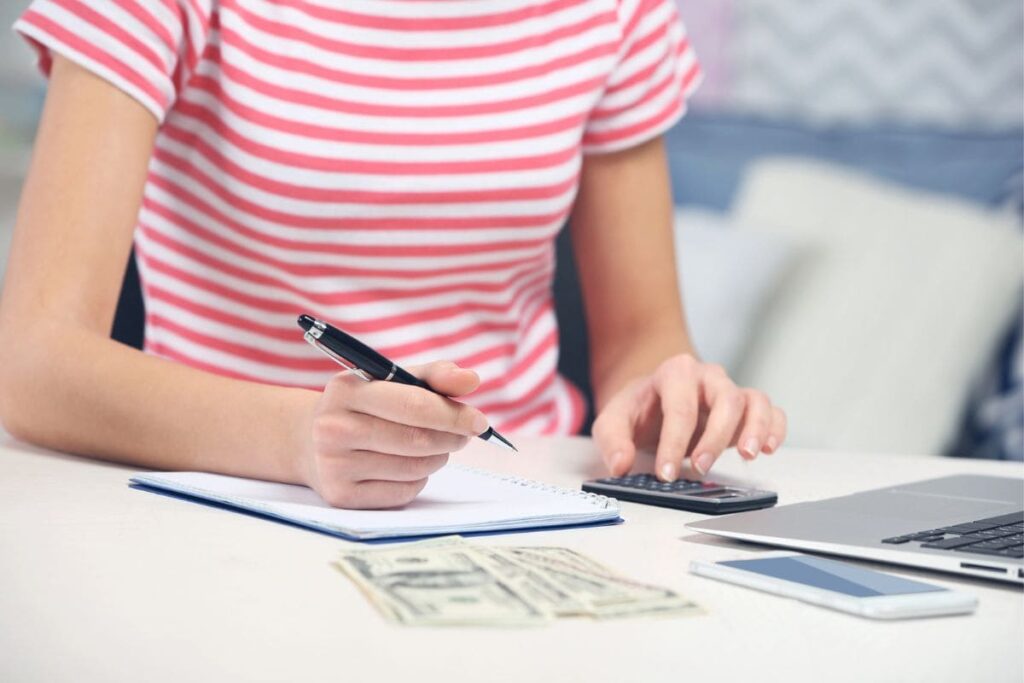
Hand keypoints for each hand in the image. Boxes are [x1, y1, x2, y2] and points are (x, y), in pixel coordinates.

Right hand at [299, 361, 486, 508]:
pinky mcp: (341, 496)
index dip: (453, 414)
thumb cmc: (364, 406)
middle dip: (451, 437)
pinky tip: (409, 466)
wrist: (309, 440)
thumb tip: (472, 380)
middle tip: (464, 435)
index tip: (480, 421)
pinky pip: (403, 491)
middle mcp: (333, 428)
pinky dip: (418, 479)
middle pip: (416, 440)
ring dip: (437, 457)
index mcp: (346, 391)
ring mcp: (334, 465)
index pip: (413, 405)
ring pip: (413, 468)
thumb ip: (434, 376)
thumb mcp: (390, 381)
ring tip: (434, 447)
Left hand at [592, 355, 786, 480]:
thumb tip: (620, 465)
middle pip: (725, 399)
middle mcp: (708, 377)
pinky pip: (771, 410)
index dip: (674, 442)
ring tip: (747, 455)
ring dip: (755, 428)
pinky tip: (767, 448)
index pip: (680, 407)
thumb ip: (612, 441)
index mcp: (674, 373)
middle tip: (701, 469)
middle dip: (715, 437)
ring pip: (754, 401)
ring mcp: (730, 391)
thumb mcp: (612, 421)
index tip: (666, 473)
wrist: (652, 400)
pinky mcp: (745, 409)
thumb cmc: (637, 410)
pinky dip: (775, 428)